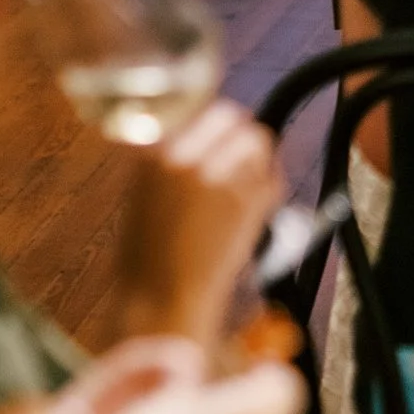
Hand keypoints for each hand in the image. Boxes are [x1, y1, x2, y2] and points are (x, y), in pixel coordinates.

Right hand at [115, 101, 282, 346]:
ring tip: (247, 184)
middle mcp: (186, 158)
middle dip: (238, 134)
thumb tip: (200, 143)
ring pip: (257, 141)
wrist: (161, 300)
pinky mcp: (247, 201)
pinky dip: (268, 186)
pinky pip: (271, 176)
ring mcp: (219, 177)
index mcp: (154, 155)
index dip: (212, 128)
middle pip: (231, 117)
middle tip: (239, 157)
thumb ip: (169, 165)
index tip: (218, 139)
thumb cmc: (148, 260)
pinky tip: (255, 206)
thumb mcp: (142, 198)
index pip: (198, 113)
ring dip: (256, 158)